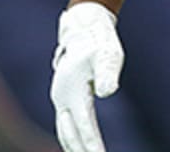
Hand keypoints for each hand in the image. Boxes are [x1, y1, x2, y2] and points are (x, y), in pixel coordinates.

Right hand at [51, 2, 123, 151]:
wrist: (83, 30)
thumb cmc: (99, 43)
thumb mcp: (108, 55)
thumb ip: (107, 73)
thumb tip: (107, 92)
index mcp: (74, 92)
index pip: (85, 127)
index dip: (93, 146)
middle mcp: (63, 98)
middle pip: (71, 135)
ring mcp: (61, 99)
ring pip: (65, 132)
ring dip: (74, 148)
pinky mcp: (63, 99)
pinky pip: (66, 125)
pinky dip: (71, 140)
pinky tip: (78, 148)